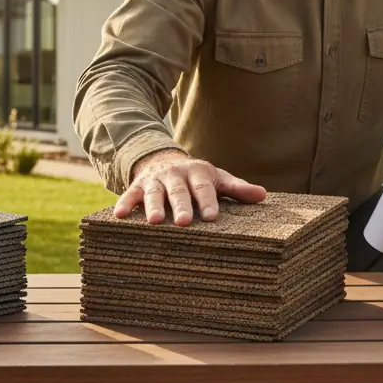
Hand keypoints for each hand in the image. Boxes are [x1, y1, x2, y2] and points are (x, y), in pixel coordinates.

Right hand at [115, 148, 266, 224]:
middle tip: (185, 222)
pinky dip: (124, 203)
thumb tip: (263, 196)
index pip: (204, 188)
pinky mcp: (138, 185)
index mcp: (198, 173)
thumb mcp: (217, 178)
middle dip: (181, 206)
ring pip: (154, 193)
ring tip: (155, 221)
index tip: (212, 216)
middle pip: (179, 191)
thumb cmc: (197, 177)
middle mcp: (176, 175)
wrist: (163, 159)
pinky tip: (120, 215)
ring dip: (153, 206)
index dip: (208, 201)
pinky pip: (129, 194)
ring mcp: (155, 180)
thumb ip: (237, 188)